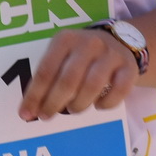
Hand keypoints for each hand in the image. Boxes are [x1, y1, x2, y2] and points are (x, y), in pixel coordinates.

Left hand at [18, 27, 137, 120]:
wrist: (120, 41)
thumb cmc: (82, 55)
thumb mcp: (62, 56)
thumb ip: (48, 78)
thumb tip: (29, 109)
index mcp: (66, 39)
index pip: (46, 70)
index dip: (34, 95)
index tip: (26, 114)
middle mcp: (89, 43)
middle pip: (68, 80)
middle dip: (53, 103)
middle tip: (46, 116)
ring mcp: (111, 54)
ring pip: (92, 86)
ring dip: (78, 104)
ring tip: (72, 109)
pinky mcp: (129, 67)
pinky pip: (118, 90)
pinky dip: (106, 103)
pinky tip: (98, 105)